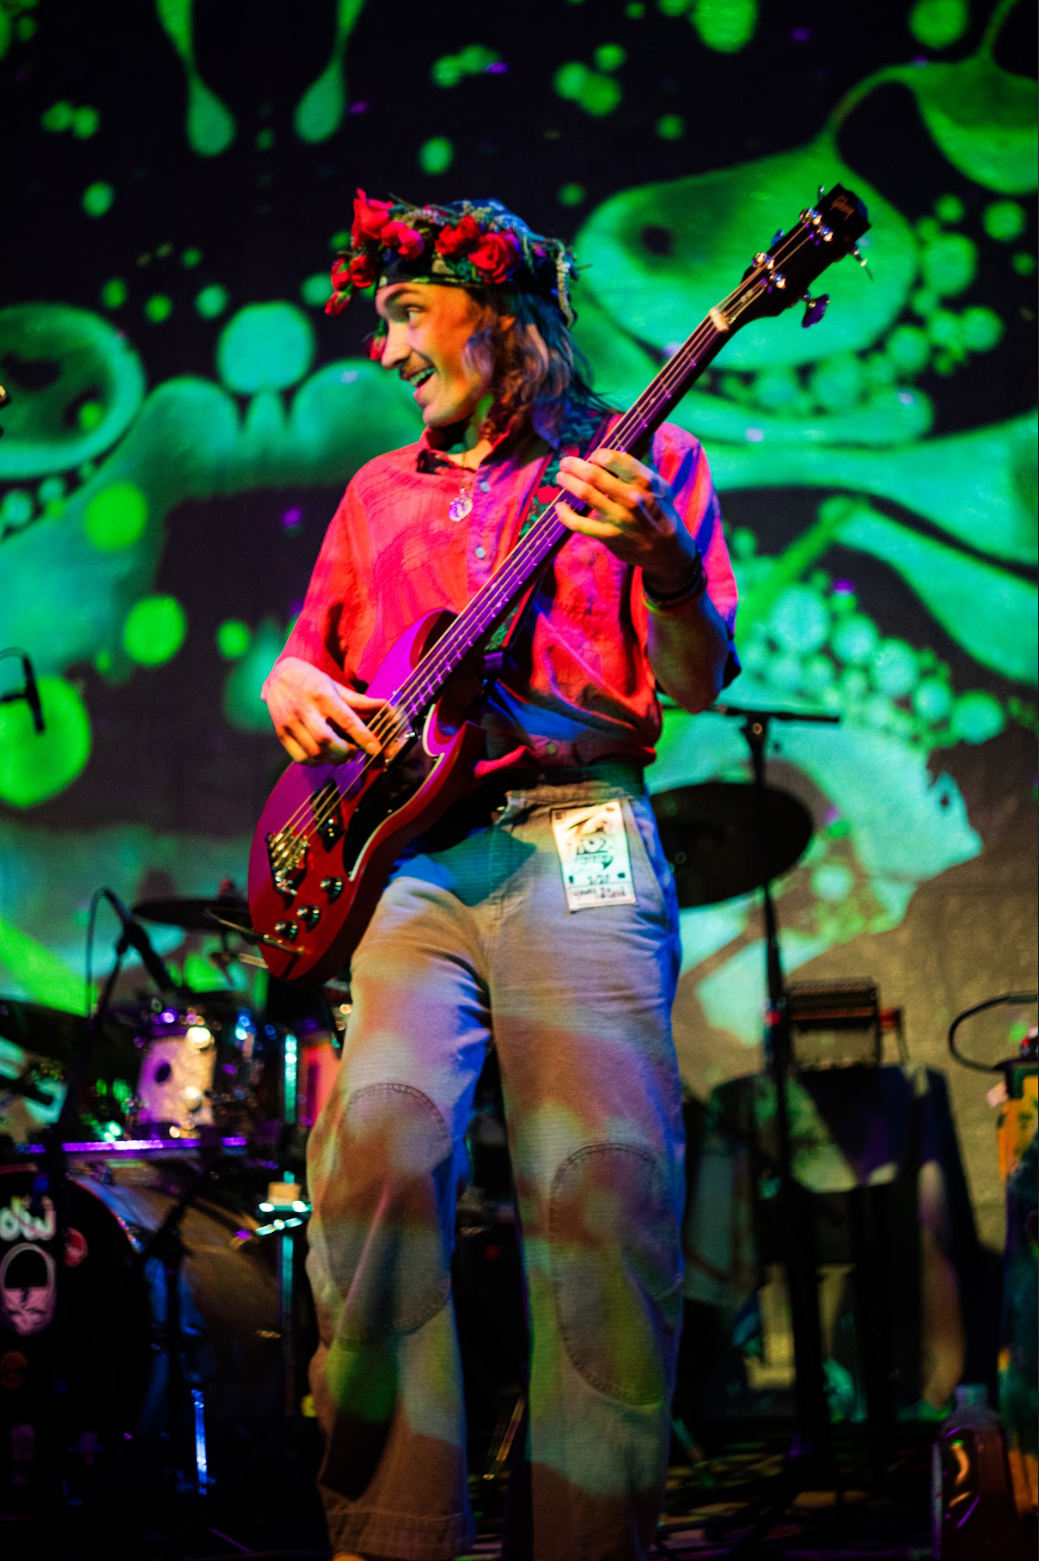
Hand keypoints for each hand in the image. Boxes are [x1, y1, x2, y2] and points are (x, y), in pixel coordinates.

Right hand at [262, 656, 384, 763]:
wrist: (278, 675)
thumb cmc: (312, 680)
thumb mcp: (335, 685)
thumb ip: (359, 700)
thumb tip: (385, 706)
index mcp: (322, 695)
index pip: (345, 719)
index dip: (363, 736)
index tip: (376, 749)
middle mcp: (304, 709)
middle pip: (326, 740)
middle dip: (345, 752)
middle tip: (353, 751)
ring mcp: (290, 722)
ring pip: (313, 752)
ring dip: (332, 759)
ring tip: (340, 753)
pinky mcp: (281, 733)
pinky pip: (300, 757)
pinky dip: (316, 762)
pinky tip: (323, 755)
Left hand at [556, 447, 697, 592]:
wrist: (667, 549)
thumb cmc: (660, 512)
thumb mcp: (660, 486)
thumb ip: (640, 469)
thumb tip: (619, 451)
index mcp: (644, 481)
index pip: (614, 458)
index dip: (598, 454)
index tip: (592, 456)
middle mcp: (631, 497)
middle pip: (594, 474)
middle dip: (574, 465)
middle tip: (565, 463)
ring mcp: (619, 518)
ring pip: (584, 493)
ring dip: (567, 482)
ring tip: (561, 477)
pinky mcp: (608, 536)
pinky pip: (579, 524)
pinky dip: (565, 514)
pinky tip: (559, 507)